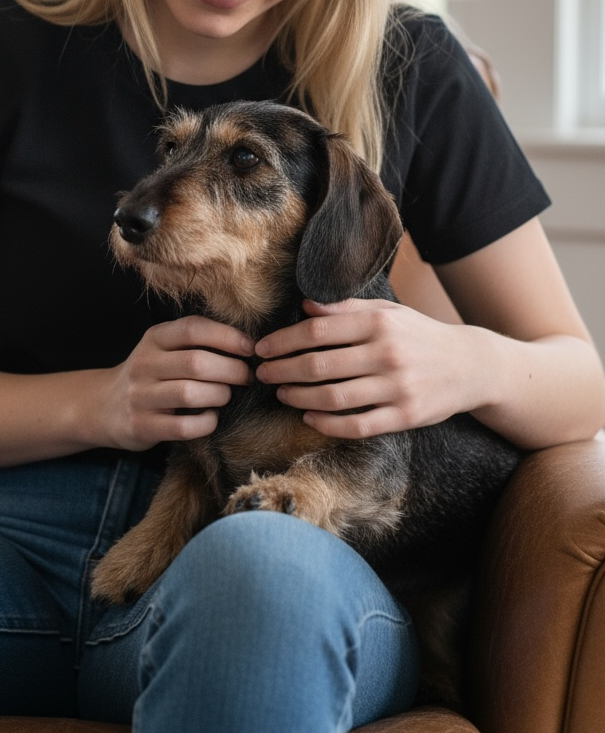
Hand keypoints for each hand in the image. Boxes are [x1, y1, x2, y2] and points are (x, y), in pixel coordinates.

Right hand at [100, 316, 253, 450]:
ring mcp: (140, 396)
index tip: (250, 348)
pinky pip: (183, 427)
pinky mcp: (141, 426)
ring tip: (226, 396)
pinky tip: (211, 418)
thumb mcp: (163, 348)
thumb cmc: (149, 374)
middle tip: (246, 377)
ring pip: (190, 394)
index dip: (227, 336)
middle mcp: (144, 364)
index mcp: (154, 338)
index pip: (193, 329)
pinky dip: (206, 423)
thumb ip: (194, 342)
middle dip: (231, 370)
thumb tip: (246, 344)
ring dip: (219, 395)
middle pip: (196, 363)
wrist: (104, 406)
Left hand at [254, 299, 481, 438]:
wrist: (470, 365)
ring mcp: (396, 388)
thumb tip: (306, 306)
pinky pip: (357, 425)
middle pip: (319, 365)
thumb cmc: (419, 335)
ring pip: (334, 397)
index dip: (284, 341)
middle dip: (283, 370)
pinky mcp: (405, 416)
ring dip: (299, 397)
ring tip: (282, 393)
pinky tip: (309, 416)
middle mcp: (386, 353)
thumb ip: (346, 308)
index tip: (263, 348)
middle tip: (262, 373)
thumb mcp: (387, 312)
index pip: (318, 331)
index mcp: (378, 323)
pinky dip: (327, 424)